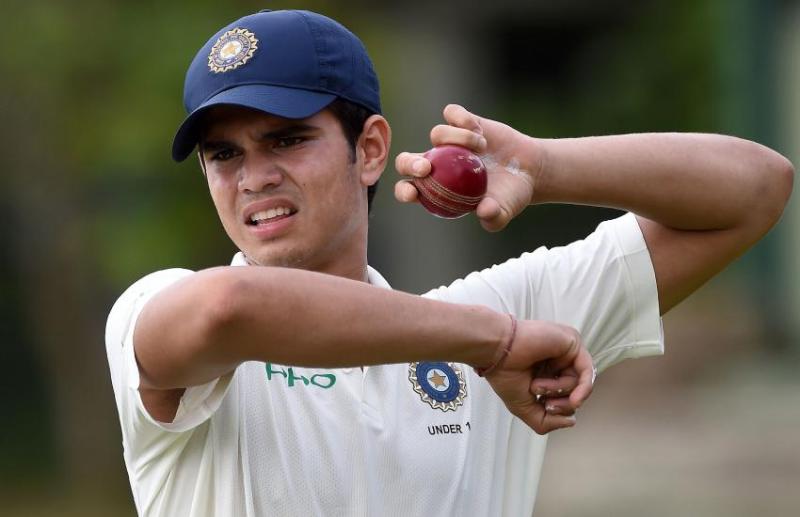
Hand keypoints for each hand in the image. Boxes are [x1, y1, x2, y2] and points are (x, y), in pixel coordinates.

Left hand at [395, 104, 544, 230]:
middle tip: (426, 168)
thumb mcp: (504, 210)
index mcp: (437, 189)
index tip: (414, 193)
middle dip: (409, 163)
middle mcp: (438, 164)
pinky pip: (452, 114)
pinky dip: (463, 120)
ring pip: (437, 133)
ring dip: (458, 138)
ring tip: (481, 148)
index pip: (408, 190)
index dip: (404, 191)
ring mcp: (449, 142)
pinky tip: (479, 132)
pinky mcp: (463, 122)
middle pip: (406, 161)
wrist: (529, 170)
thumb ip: (494, 217)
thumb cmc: (510, 195)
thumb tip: (484, 211)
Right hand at [484, 320, 593, 433]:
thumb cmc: (504, 373)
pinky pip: (587, 372)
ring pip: (580, 383)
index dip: (558, 409)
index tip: (543, 407)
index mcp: (546, 374)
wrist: (496, 352)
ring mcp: (565, 352)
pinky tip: (575, 400)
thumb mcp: (524, 408)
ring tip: (537, 385)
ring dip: (558, 391)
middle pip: (576, 392)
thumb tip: (571, 422)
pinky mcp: (572, 343)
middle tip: (545, 403)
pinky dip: (583, 389)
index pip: (566, 398)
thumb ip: (546, 422)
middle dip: (563, 405)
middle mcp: (557, 362)